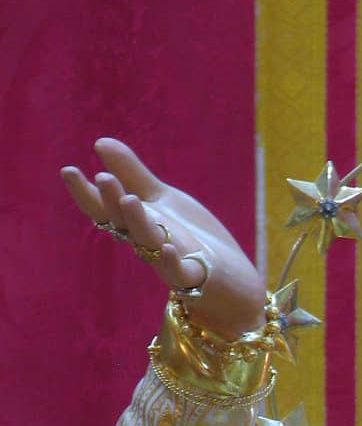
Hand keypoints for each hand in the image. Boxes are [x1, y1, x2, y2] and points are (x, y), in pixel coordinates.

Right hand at [61, 138, 266, 336]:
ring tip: (129, 198)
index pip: (106, 208)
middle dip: (112, 203)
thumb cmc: (192, 239)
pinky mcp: (195, 278)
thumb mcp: (163, 201)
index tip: (69, 170)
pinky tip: (167, 247)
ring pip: (148, 243)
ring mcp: (170, 261)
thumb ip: (133, 174)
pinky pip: (179, 273)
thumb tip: (99, 142)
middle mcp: (148, 243)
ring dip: (138, 222)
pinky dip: (172, 261)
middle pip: (124, 223)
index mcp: (137, 223)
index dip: (87, 192)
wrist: (229, 283)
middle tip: (103, 178)